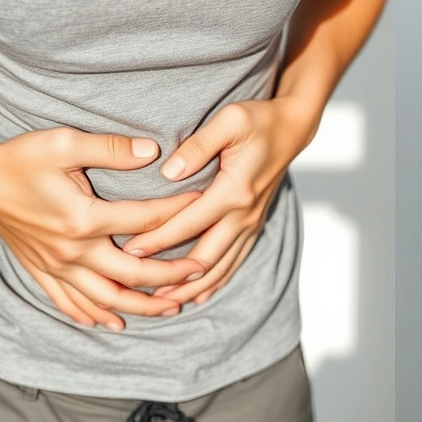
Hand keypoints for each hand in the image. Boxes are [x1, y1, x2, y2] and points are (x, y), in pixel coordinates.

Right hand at [0, 128, 209, 329]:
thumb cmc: (20, 157)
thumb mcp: (65, 143)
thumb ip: (111, 149)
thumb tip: (152, 152)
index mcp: (83, 219)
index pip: (144, 222)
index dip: (177, 214)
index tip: (202, 205)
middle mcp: (71, 250)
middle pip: (133, 274)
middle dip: (171, 276)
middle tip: (200, 271)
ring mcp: (55, 265)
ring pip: (106, 299)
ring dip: (141, 306)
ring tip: (172, 307)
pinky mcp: (41, 270)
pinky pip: (70, 302)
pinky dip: (93, 314)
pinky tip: (114, 321)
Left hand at [122, 97, 307, 304]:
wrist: (293, 129)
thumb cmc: (258, 120)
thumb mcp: (229, 120)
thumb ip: (198, 146)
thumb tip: (168, 172)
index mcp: (234, 191)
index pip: (188, 224)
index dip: (157, 240)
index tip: (128, 251)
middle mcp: (244, 214)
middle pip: (205, 258)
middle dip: (172, 277)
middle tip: (139, 288)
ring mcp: (251, 222)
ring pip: (221, 266)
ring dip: (194, 287)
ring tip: (164, 301)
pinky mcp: (254, 224)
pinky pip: (235, 261)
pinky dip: (216, 280)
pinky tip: (199, 293)